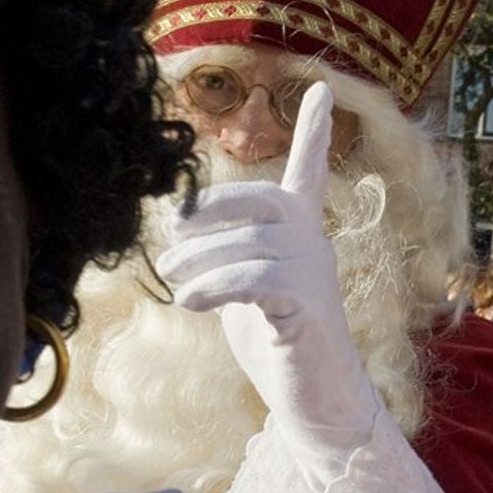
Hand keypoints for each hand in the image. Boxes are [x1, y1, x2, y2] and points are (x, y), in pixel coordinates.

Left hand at [155, 83, 380, 477]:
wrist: (314, 403)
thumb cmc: (277, 345)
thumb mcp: (243, 292)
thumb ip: (224, 256)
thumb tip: (179, 234)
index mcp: (302, 235)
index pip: (309, 174)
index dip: (314, 133)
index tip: (322, 89)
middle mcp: (314, 245)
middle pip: (261, 200)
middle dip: (210, 212)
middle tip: (170, 237)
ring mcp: (314, 275)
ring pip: (246, 246)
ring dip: (198, 263)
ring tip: (173, 285)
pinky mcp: (307, 308)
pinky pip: (253, 280)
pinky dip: (215, 288)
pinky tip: (192, 302)